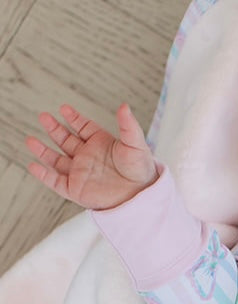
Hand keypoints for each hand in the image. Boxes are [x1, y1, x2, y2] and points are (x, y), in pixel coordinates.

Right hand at [25, 102, 156, 208]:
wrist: (140, 197)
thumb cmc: (141, 172)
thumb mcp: (136, 144)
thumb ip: (128, 125)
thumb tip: (124, 106)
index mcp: (101, 144)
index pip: (83, 128)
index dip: (73, 118)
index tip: (64, 109)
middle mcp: (88, 157)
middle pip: (66, 140)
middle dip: (54, 129)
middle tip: (43, 117)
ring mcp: (81, 173)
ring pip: (56, 160)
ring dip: (43, 151)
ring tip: (30, 140)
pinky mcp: (76, 189)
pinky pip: (55, 181)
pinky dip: (44, 175)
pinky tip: (33, 165)